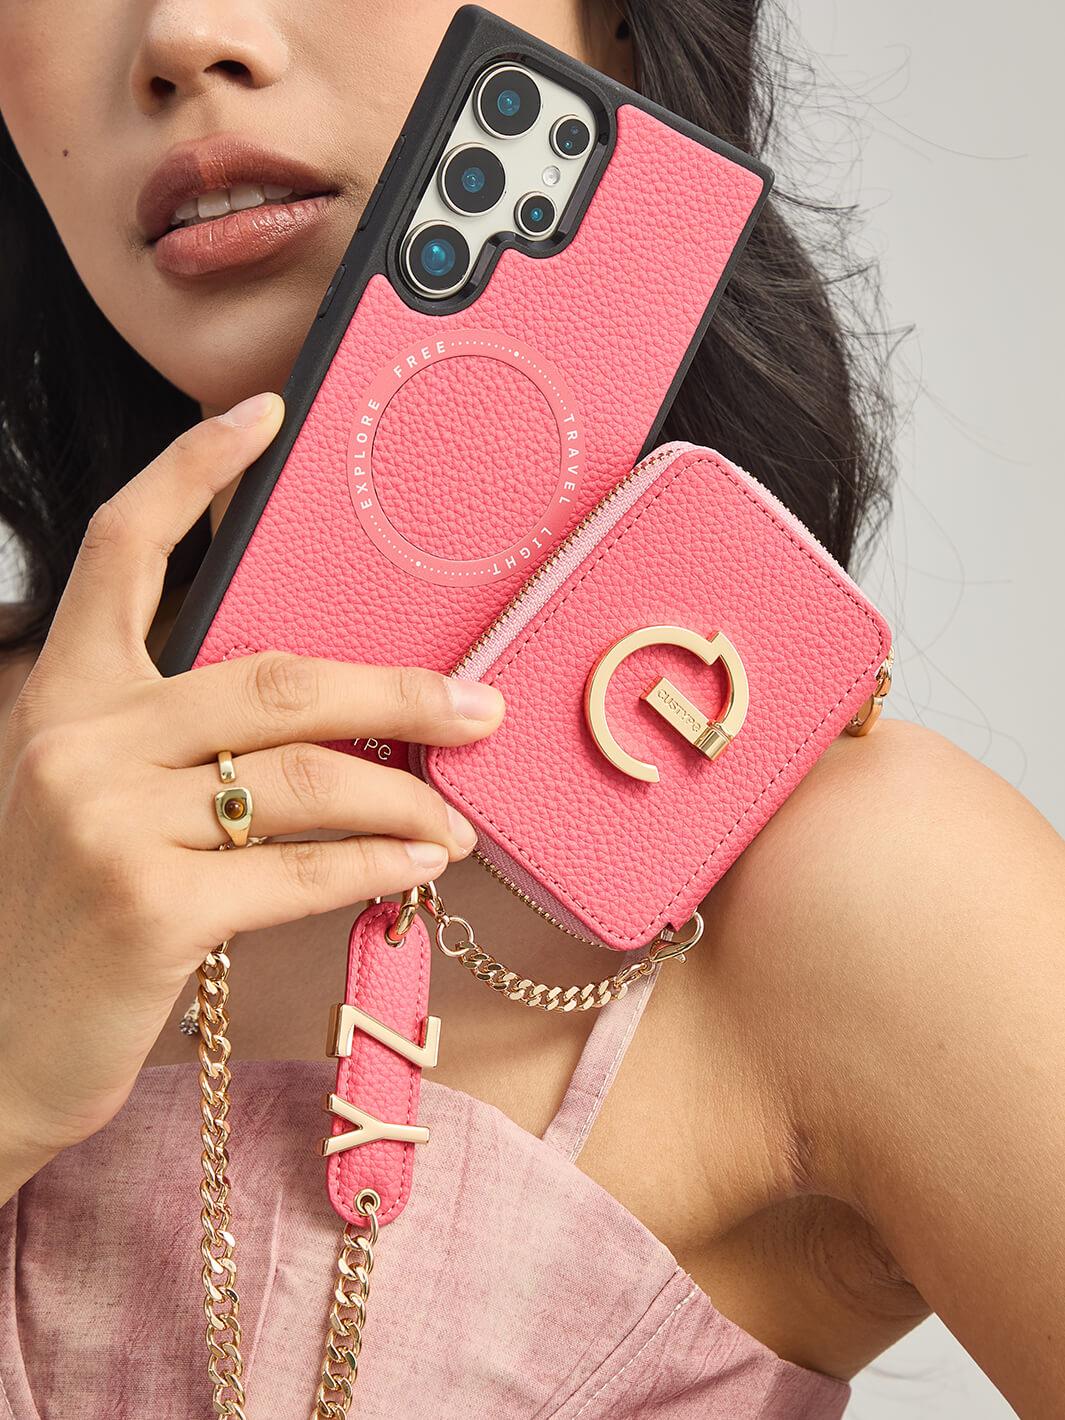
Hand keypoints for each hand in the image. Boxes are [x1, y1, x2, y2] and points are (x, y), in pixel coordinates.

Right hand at [0, 391, 503, 1170]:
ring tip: (456, 816)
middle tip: (478, 709)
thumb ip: (180, 740)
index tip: (263, 415)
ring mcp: (109, 821)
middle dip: (395, 693)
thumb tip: (331, 712)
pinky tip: (420, 864)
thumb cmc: (67, 916)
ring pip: (304, 777)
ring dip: (402, 795)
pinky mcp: (150, 907)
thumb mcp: (97, 799)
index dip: (191, 471)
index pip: (120, 547)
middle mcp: (78, 738)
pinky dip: (375, 866)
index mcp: (65, 694)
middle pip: (273, 677)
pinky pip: (300, 868)